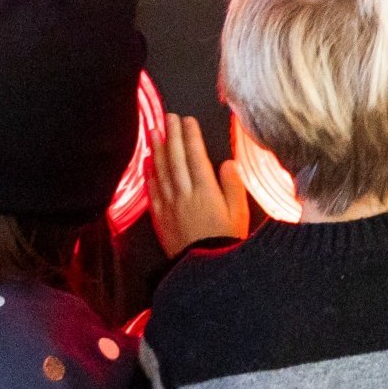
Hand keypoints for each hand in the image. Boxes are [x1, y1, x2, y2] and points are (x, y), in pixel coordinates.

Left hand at [148, 112, 252, 250]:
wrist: (204, 271)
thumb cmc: (226, 241)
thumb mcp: (239, 213)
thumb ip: (233, 186)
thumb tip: (227, 163)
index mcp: (206, 191)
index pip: (196, 157)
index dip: (191, 137)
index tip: (187, 120)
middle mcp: (184, 194)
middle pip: (176, 159)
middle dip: (172, 136)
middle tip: (168, 117)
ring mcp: (169, 205)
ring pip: (162, 172)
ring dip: (158, 150)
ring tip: (155, 132)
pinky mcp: (160, 218)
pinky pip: (152, 192)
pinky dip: (150, 175)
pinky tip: (148, 164)